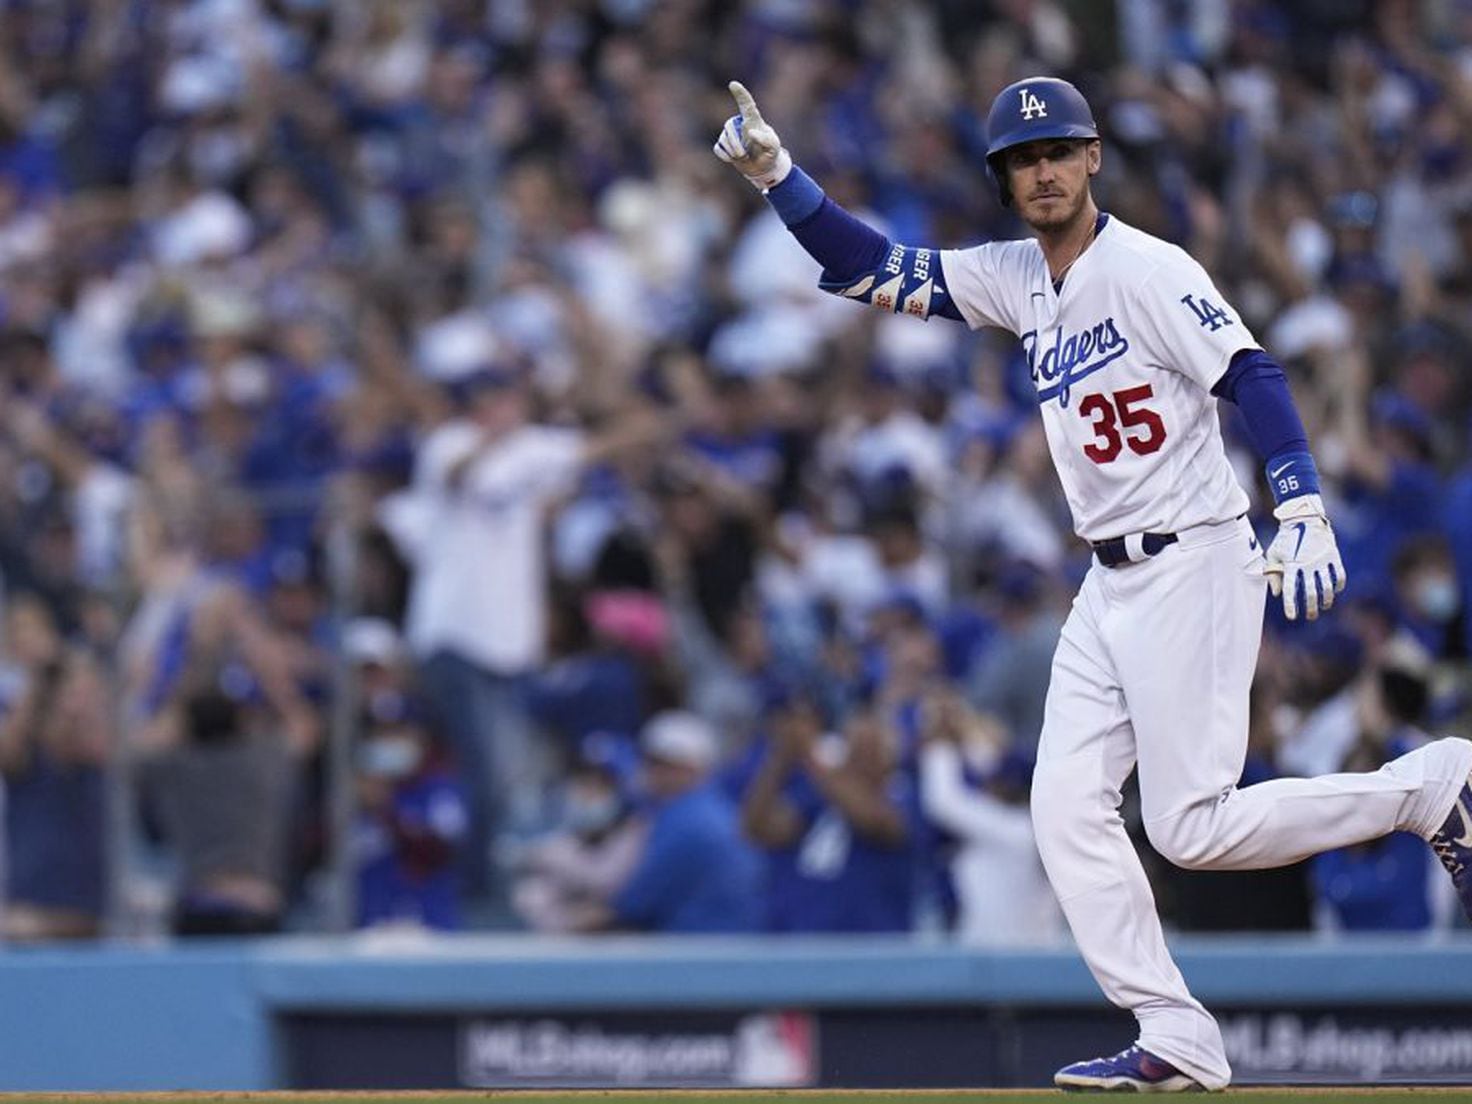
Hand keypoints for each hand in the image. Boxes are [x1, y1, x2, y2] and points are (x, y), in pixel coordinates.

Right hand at [713, 80, 791, 189]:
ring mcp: (729, 134)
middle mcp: (739, 123)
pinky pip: (718, 149)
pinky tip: (733, 159)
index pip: (746, 104)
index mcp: (752, 120)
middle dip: (734, 143)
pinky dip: (726, 157)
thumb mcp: (773, 147)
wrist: (762, 168)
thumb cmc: (769, 153)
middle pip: (728, 126)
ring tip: (744, 156)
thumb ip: (766, 139)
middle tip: (744, 155)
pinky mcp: (723, 145)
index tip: (733, 84)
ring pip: (723, 140)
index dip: (740, 93)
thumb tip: (750, 133)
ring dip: (733, 152)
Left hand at [1264, 494, 1346, 620]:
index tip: (1292, 616)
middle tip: (1310, 616)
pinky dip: (1338, 585)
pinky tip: (1335, 591)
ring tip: (1323, 606)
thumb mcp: (1273, 553)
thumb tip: (1278, 594)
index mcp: (1291, 565)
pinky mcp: (1333, 555)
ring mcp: (1322, 560)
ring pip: (1327, 587)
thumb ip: (1273, 573)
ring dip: (1326, 600)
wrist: (1303, 517)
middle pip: (1311, 592)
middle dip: (1310, 608)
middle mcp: (1307, 564)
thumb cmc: (1285, 538)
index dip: (1291, 605)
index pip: (1291, 590)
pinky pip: (1339, 575)